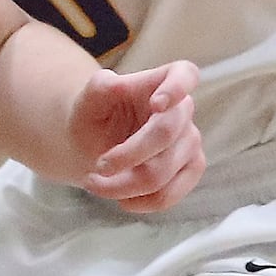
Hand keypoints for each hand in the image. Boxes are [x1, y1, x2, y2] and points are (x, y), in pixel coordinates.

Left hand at [70, 61, 203, 211]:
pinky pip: (172, 193)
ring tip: (94, 184)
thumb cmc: (91, 115)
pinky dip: (141, 201)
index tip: (157, 104)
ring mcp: (189, 142)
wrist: (89, 145)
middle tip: (97, 167)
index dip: (178, 87)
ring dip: (125, 185)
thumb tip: (114, 82)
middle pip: (166, 133)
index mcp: (157, 83)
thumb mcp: (86, 99)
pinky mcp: (189, 170)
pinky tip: (121, 200)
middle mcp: (181, 111)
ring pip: (165, 170)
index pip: (184, 74)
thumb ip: (99, 87)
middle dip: (128, 155)